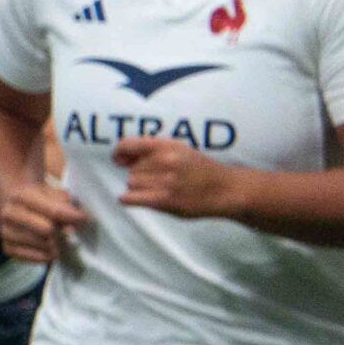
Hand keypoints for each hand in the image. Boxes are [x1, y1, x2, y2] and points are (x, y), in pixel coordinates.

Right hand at [0, 180, 87, 262]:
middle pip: (46, 230)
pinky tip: (49, 248)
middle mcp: (9, 214)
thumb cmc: (41, 198)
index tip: (84, 219)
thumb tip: (73, 226)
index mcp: (22, 195)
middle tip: (66, 231)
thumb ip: (66, 205)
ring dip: (55, 245)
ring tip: (56, 239)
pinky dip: (45, 255)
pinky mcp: (6, 248)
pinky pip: (33, 258)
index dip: (72, 216)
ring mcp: (5, 232)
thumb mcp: (54, 193)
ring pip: (41, 245)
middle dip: (60, 232)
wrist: (15, 203)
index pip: (52, 211)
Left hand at [115, 137, 237, 220]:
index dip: (119, 152)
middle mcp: (165, 160)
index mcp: (168, 146)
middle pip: (131, 169)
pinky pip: (131, 198)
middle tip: (156, 180)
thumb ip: (154, 150)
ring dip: (138, 188)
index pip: (129, 144)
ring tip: (156, 189)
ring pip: (131, 183)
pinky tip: (135, 199)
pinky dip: (129, 199)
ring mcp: (165, 181)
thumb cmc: (199, 169)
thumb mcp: (180, 150)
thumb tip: (121, 155)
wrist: (225, 188)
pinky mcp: (165, 200)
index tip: (118, 160)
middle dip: (139, 174)